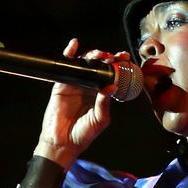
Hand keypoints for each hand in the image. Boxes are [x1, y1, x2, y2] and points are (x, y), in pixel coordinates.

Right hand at [33, 38, 123, 168]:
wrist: (62, 142)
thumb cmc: (83, 134)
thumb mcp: (99, 119)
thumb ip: (105, 103)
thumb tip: (112, 86)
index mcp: (101, 94)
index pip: (112, 75)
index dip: (118, 66)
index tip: (125, 58)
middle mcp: (89, 86)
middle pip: (99, 66)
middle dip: (107, 58)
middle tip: (113, 56)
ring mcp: (76, 83)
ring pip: (84, 64)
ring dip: (91, 55)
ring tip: (97, 55)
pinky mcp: (62, 83)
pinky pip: (67, 66)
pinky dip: (70, 54)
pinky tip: (74, 45)